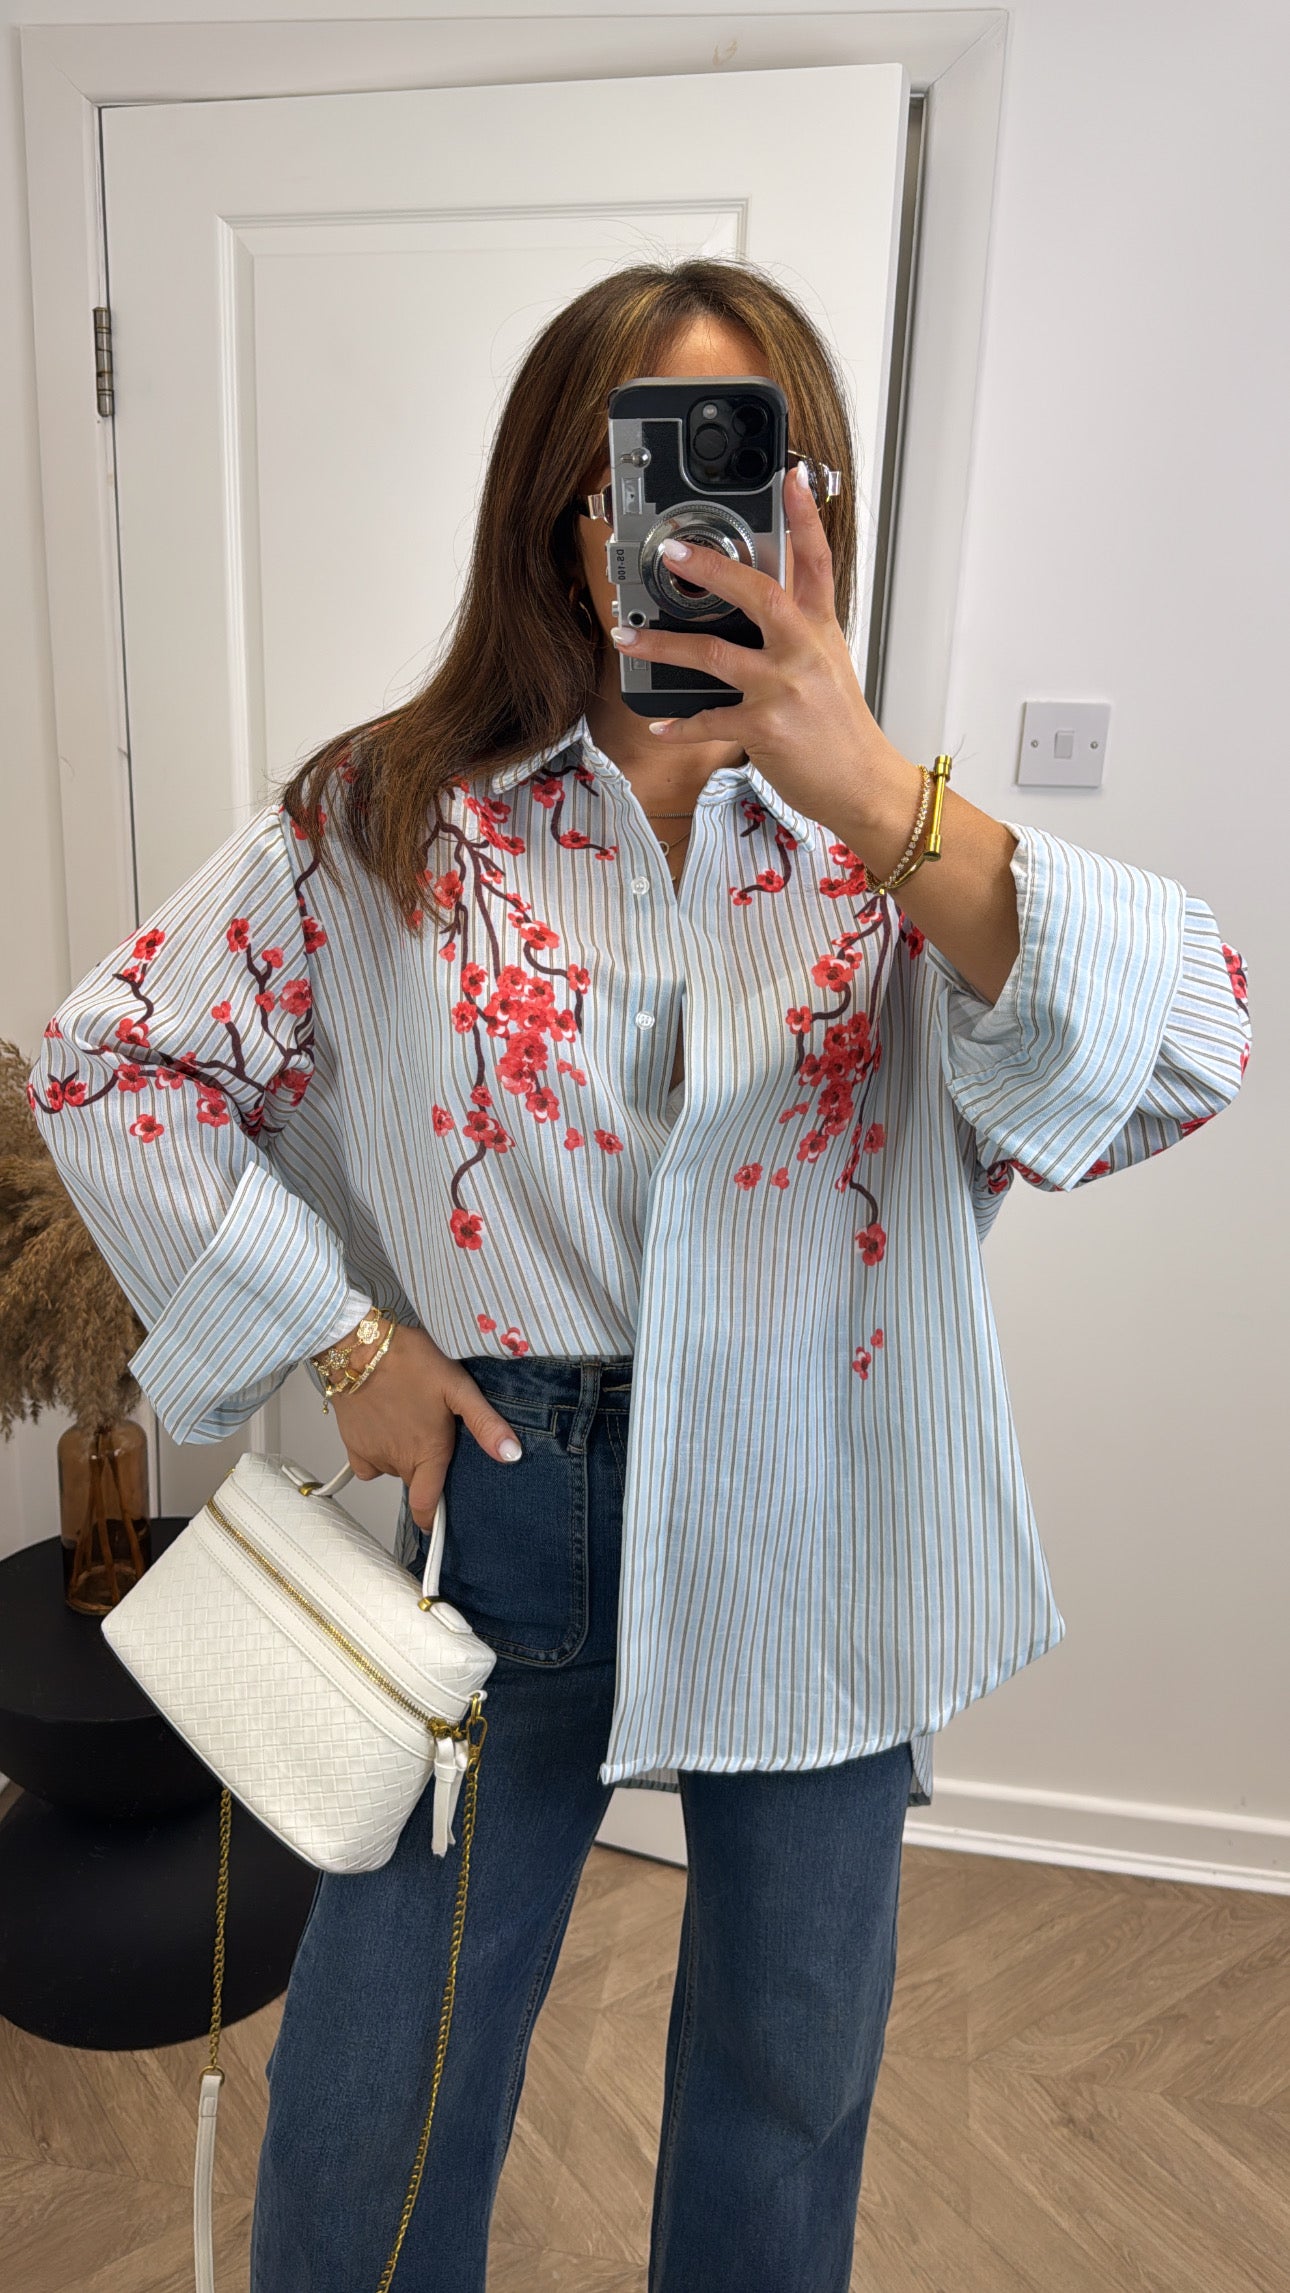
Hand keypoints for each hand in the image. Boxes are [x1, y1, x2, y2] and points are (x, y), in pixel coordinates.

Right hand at [329, 1322, 523, 1533]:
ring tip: (411, 1419)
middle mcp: (398, 1462)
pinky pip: (370, 1463)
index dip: (432, 1518)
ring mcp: (373, 1455)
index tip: (438, 1518)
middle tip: (434, 1433)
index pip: (426, 1506)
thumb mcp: (458, 1387)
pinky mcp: (352, 1445)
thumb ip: (485, 1424)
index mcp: (427, 1454)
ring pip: (395, 1468)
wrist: (359, 1347)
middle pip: (416, 1480)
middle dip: (427, 1466)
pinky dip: (379, 1452)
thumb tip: (511, 1455)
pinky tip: (386, 1426)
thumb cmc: (410, 1363)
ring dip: (405, 1454)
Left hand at [609, 458, 906, 838]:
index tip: (792, 475)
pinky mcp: (765, 728)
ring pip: (713, 654)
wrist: (863, 784)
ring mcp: (784, 689)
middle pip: (758, 593)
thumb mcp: (829, 668)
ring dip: (662, 645)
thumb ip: (796, 636)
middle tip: (672, 552)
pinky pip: (709, 719)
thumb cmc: (842, 731)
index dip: (806, 516)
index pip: (817, 561)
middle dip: (710, 569)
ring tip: (628, 638)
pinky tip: (660, 724)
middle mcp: (803, 652)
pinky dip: (680, 724)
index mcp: (821, 631)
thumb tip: (756, 614)